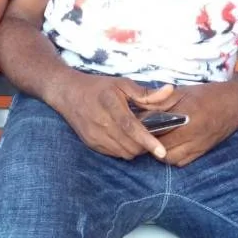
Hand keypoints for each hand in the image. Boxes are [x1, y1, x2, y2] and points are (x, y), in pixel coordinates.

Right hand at [55, 71, 174, 159]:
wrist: (68, 93)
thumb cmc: (98, 87)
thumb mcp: (122, 83)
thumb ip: (146, 92)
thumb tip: (169, 91)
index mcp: (110, 104)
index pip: (131, 127)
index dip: (147, 140)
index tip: (161, 151)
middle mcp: (100, 122)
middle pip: (129, 144)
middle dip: (145, 146)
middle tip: (153, 136)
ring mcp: (94, 135)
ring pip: (123, 152)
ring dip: (135, 149)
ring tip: (139, 137)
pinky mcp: (91, 143)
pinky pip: (114, 153)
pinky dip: (124, 150)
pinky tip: (125, 138)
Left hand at [146, 81, 237, 165]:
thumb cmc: (208, 94)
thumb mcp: (182, 92)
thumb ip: (160, 101)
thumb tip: (138, 109)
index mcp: (187, 115)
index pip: (158, 130)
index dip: (144, 130)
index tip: (136, 126)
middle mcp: (194, 133)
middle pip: (162, 147)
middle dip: (149, 143)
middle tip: (142, 135)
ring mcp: (199, 145)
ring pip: (171, 158)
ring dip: (160, 152)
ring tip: (155, 141)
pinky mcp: (203, 152)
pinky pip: (182, 162)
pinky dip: (172, 157)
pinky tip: (169, 146)